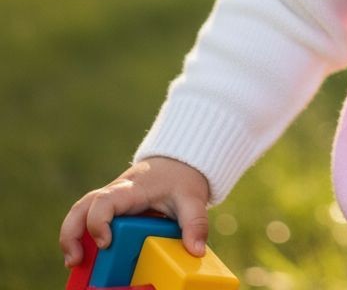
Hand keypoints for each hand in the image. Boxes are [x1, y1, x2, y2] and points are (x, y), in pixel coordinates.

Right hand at [59, 157, 210, 267]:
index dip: (98, 222)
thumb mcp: (193, 199)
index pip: (104, 200)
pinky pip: (89, 220)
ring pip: (80, 212)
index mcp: (132, 189)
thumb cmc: (182, 178)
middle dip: (72, 233)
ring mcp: (112, 201)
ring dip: (72, 236)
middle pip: (81, 207)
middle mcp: (116, 193)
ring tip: (75, 263)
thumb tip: (195, 251)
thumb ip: (195, 223)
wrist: (179, 162)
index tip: (106, 243)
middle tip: (74, 260)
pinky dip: (83, 238)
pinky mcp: (112, 210)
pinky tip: (87, 259)